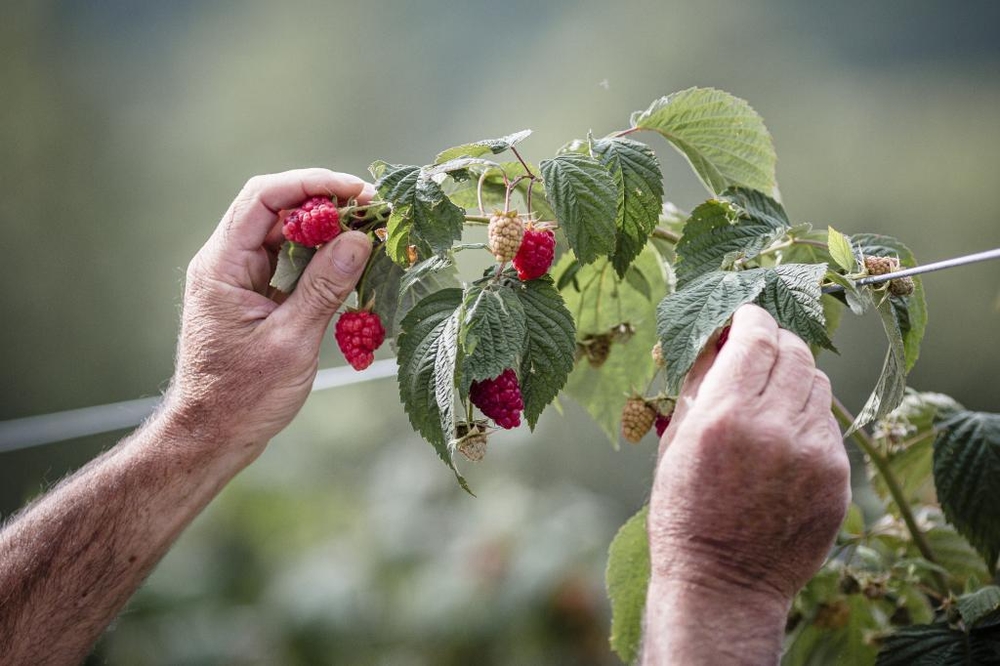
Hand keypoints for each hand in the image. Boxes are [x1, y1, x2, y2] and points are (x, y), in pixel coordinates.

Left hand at [164, 169, 373, 464]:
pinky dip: (319, 259)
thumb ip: (324, 286)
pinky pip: (287, 263)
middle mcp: (224, 264)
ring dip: (325, 231)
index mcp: (222, 266)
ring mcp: (237, 281)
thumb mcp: (291, 341)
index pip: (263, 197)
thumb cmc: (243, 397)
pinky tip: (349, 266)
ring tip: (368, 235)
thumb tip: (359, 239)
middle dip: (324, 204)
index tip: (357, 192)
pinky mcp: (252, 298)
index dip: (311, 184)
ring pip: (283, 235)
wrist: (211, 436)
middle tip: (372, 213)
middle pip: (274, 210)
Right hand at [649, 304, 849, 603]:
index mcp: (725, 414)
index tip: (745, 316)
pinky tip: (783, 443)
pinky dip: (807, 420)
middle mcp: (774, 426)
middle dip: (776, 341)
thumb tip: (714, 338)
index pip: (756, 336)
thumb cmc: (684, 512)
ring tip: (770, 400)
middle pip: (794, 351)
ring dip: (794, 379)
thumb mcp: (675, 442)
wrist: (722, 581)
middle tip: (759, 352)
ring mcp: (812, 452)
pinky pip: (828, 425)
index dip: (752, 317)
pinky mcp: (836, 476)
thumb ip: (698, 383)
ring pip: (817, 384)